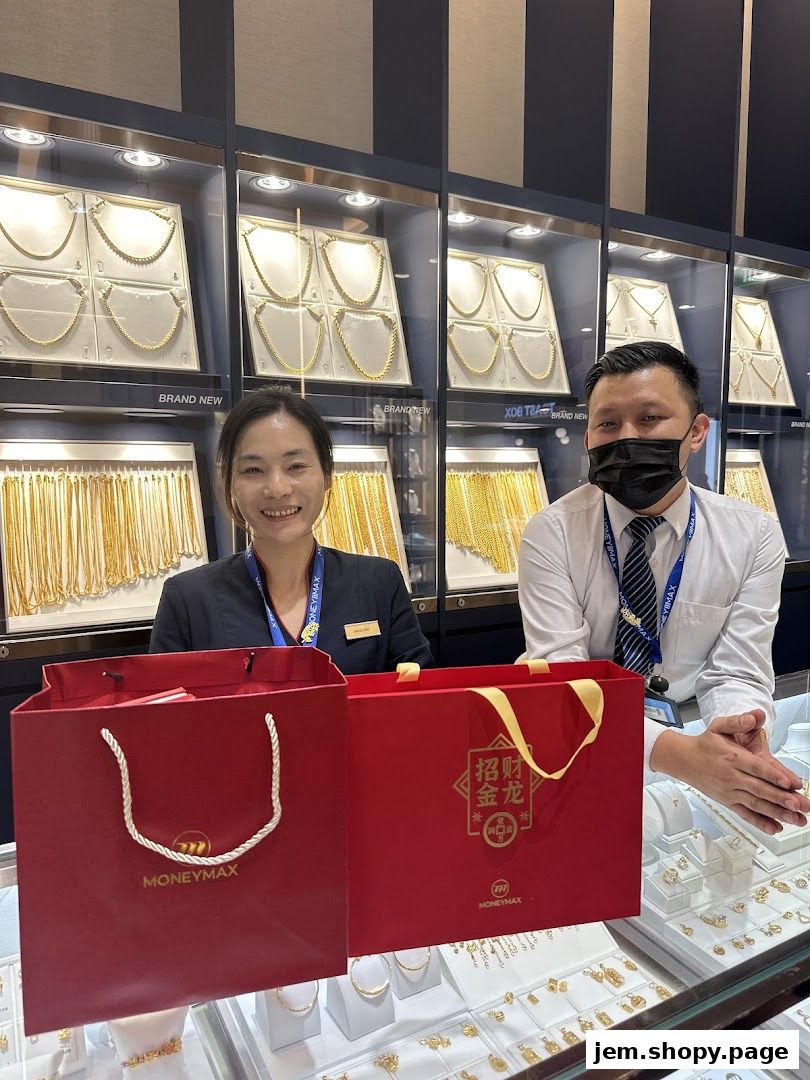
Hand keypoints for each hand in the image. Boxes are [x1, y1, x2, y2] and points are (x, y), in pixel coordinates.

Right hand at [651, 711, 809, 834]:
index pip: (756, 768)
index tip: (790, 783)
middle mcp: (732, 777)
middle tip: (799, 804)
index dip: (774, 776)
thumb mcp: (719, 726)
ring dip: (777, 813)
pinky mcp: (728, 802)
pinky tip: (775, 828)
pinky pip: (745, 814)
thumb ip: (738, 721)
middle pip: (760, 789)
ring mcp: (730, 792)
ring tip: (796, 819)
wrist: (683, 760)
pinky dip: (760, 823)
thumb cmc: (704, 744)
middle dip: (782, 798)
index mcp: (732, 757)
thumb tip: (754, 717)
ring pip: (756, 804)